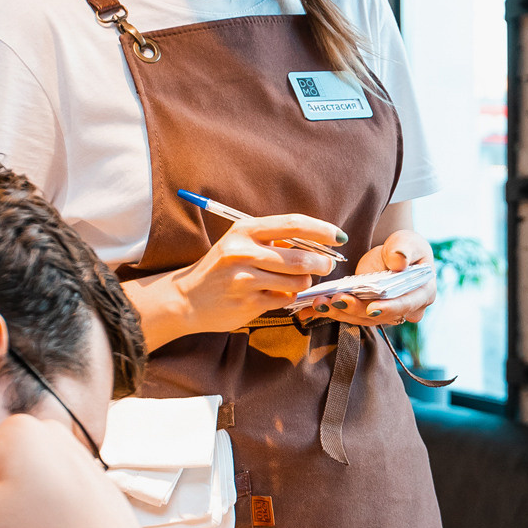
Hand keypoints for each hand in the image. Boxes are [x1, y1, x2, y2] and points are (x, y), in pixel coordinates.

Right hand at [166, 214, 342, 334]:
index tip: (339, 237)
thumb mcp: (242, 243)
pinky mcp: (247, 303)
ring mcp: (244, 279)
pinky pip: (284, 300)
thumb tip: (319, 242)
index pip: (293, 224)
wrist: (187, 298)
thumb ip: (275, 240)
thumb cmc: (222, 268)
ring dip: (304, 283)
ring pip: (297, 282)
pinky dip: (287, 298)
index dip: (322, 230)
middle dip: (321, 263)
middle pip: (301, 258)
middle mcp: (243, 252)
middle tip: (325, 265)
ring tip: (294, 281)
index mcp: (245, 230)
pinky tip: (273, 295)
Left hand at [304, 228, 433, 326]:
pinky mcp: (366, 311)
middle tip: (335, 301)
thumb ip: (405, 250)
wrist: (393, 253)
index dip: (390, 308)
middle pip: (380, 315)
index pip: (407, 304)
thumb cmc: (405, 247)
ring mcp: (384, 313)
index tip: (372, 308)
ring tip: (319, 302)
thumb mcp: (409, 242)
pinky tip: (312, 308)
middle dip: (356, 310)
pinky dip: (332, 311)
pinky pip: (350, 315)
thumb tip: (398, 262)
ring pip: (362, 318)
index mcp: (423, 293)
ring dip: (340, 312)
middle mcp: (405, 309)